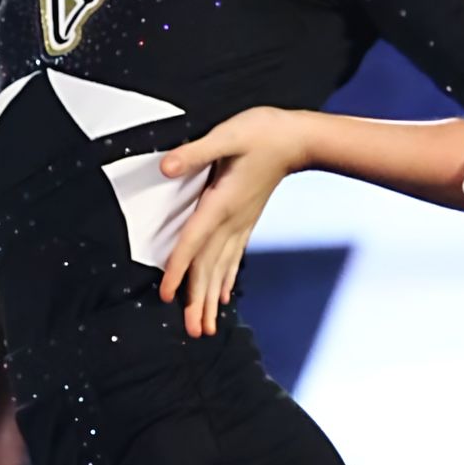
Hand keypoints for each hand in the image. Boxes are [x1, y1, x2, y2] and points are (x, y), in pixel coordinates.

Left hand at [158, 108, 311, 335]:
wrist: (298, 139)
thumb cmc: (263, 133)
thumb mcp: (227, 135)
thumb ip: (196, 152)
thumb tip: (166, 166)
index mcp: (221, 203)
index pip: (194, 243)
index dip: (178, 269)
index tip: (166, 295)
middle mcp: (231, 221)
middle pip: (210, 268)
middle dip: (199, 301)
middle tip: (192, 331)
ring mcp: (241, 224)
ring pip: (222, 268)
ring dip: (211, 299)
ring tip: (204, 327)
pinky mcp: (246, 220)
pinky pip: (233, 257)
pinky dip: (225, 279)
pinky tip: (222, 297)